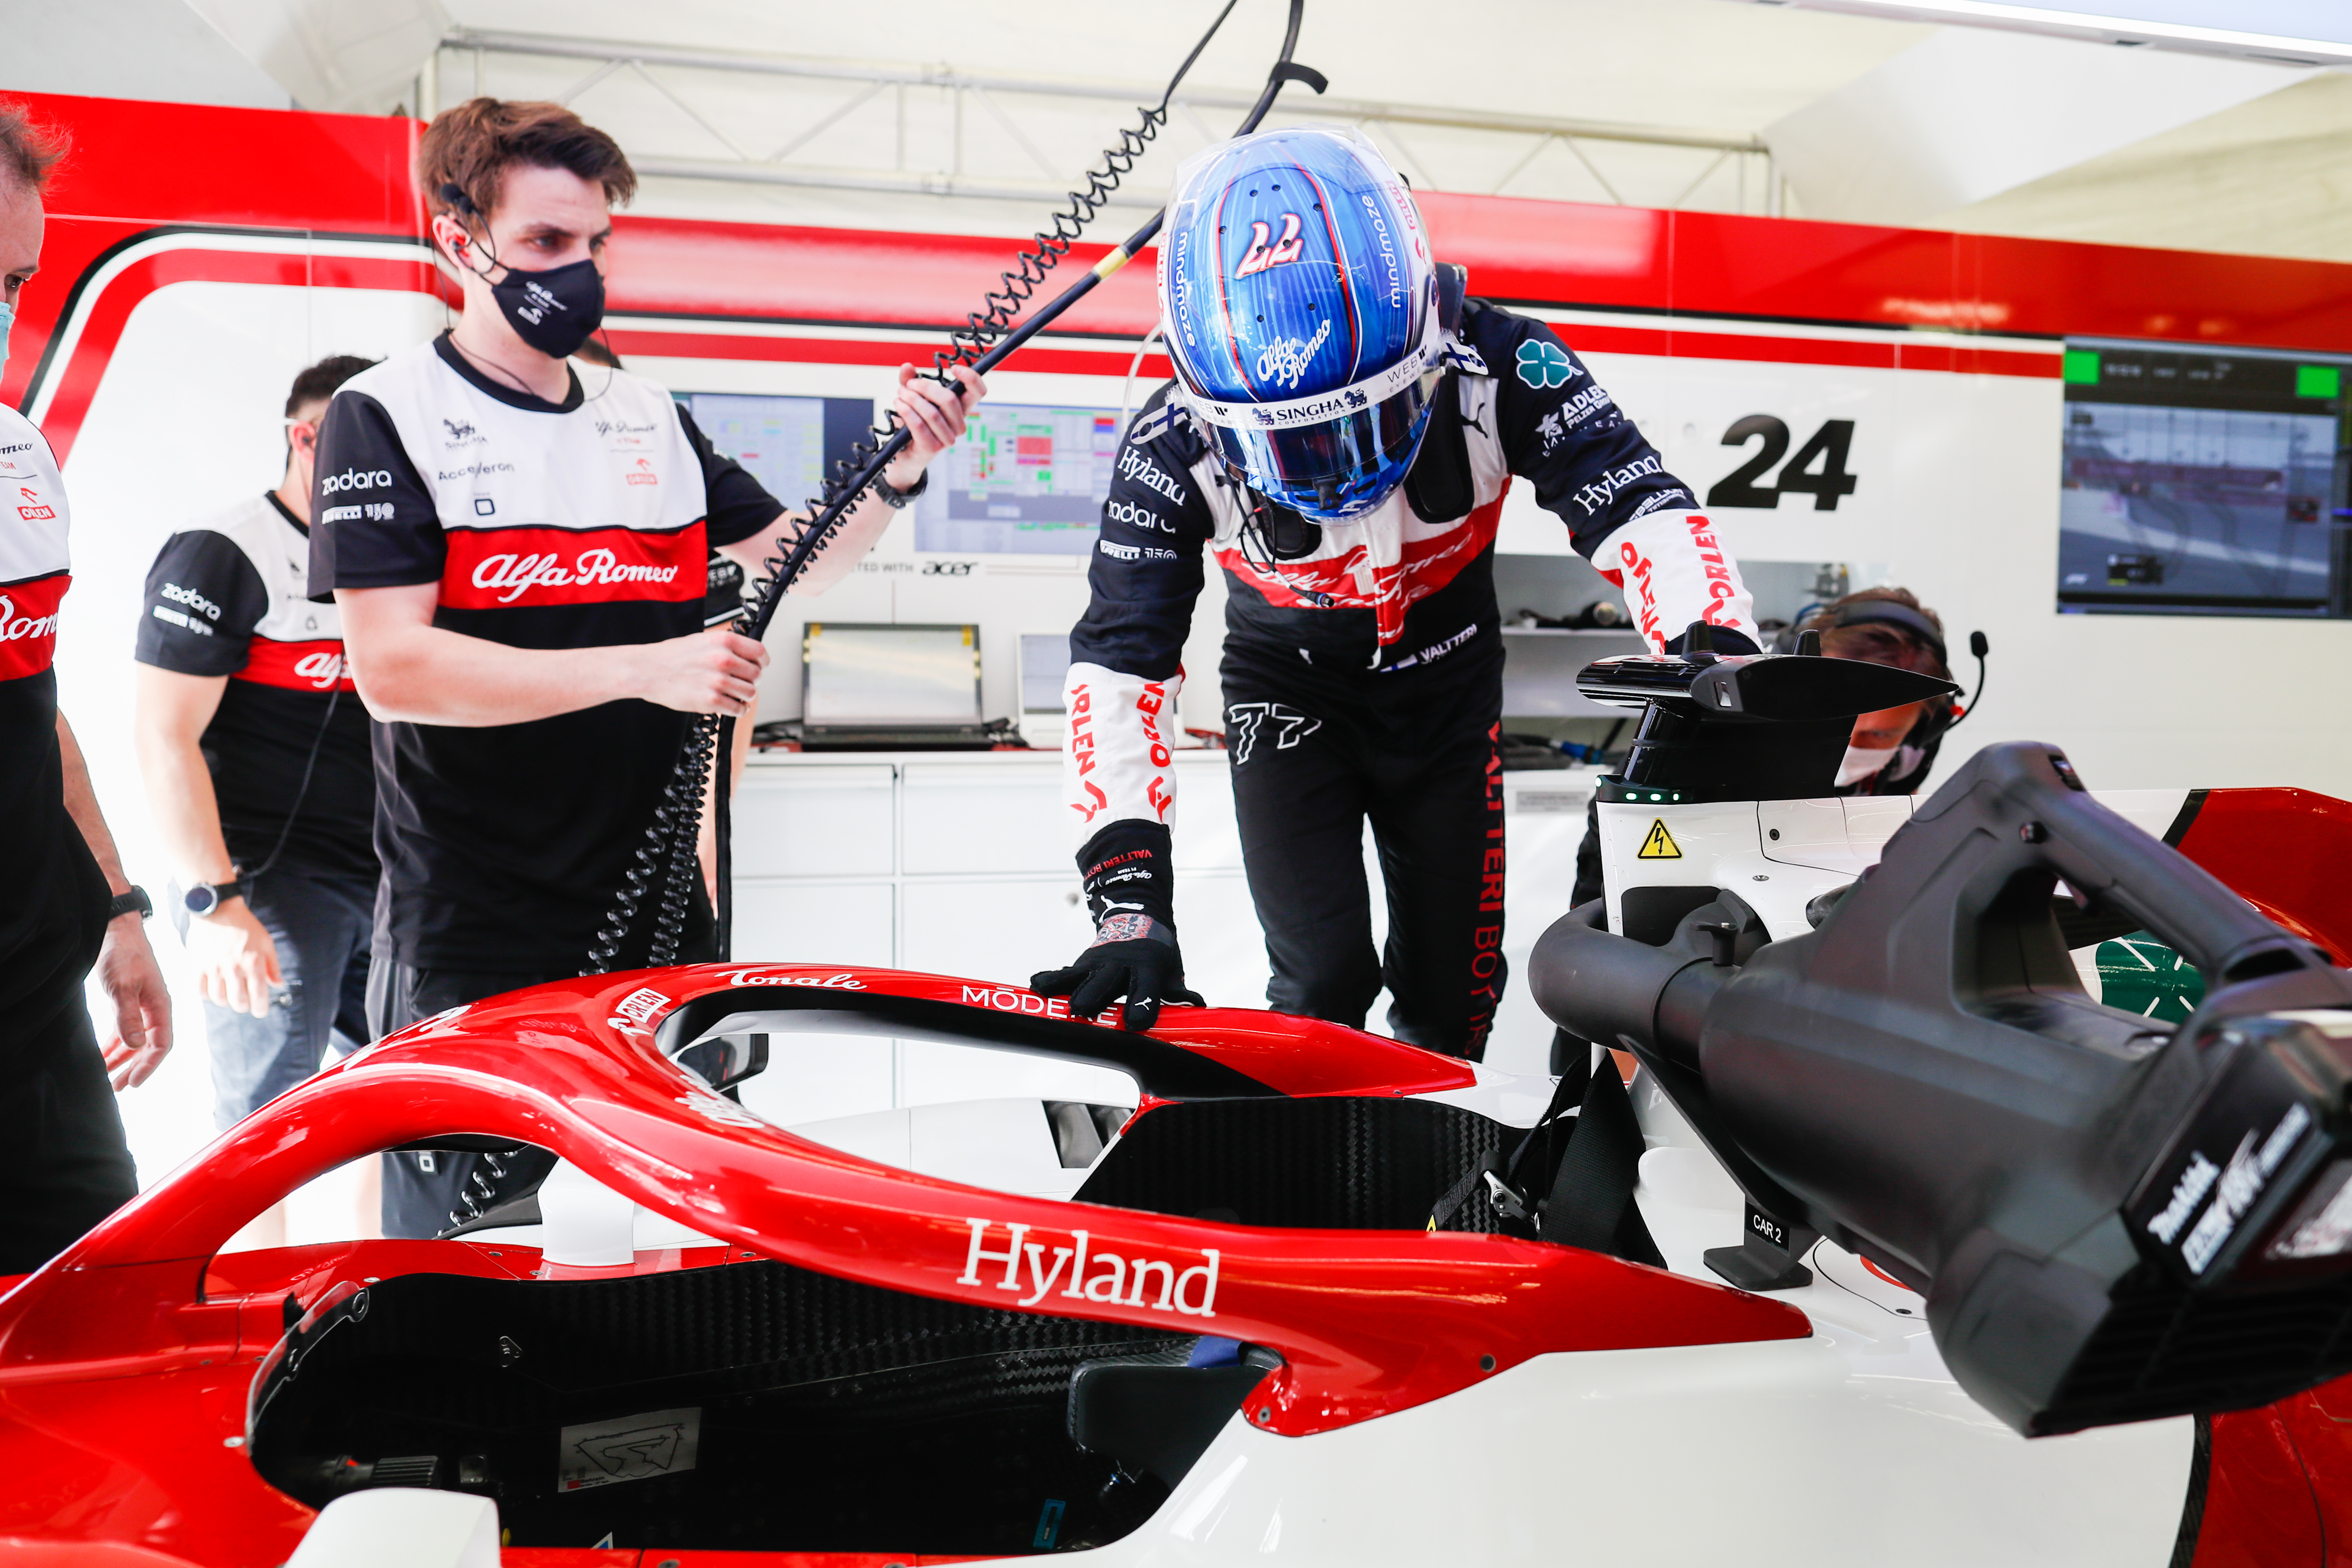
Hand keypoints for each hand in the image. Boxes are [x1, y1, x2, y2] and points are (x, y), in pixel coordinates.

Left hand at [96, 915, 173, 1089]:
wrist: (115, 930)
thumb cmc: (123, 954)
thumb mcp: (123, 986)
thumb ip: (128, 1017)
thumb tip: (135, 1046)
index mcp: (161, 1005)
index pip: (162, 1043)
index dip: (149, 1065)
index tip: (133, 1082)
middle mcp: (154, 1009)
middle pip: (149, 1046)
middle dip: (134, 1067)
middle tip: (117, 1087)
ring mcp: (141, 1006)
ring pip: (134, 1040)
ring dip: (122, 1059)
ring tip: (107, 1077)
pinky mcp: (127, 1002)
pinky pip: (123, 1030)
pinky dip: (114, 1044)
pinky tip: (103, 1055)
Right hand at [185, 897, 281, 1017]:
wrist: (218, 910)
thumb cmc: (246, 927)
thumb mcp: (266, 943)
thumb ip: (273, 966)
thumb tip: (279, 985)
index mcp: (253, 963)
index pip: (258, 996)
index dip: (260, 1009)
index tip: (260, 1011)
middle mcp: (234, 968)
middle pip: (239, 1002)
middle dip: (244, 1006)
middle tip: (246, 1001)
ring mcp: (214, 967)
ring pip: (219, 999)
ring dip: (226, 1001)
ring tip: (230, 993)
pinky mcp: (197, 965)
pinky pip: (200, 991)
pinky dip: (208, 994)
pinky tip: (214, 988)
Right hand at [632, 624, 769, 715]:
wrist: (647, 670)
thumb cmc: (671, 655)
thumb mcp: (702, 640)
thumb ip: (726, 647)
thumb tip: (747, 657)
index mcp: (723, 641)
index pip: (759, 653)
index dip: (761, 662)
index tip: (759, 667)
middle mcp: (723, 659)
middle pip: (756, 675)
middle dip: (751, 681)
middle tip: (740, 683)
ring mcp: (718, 681)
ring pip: (750, 693)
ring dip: (744, 696)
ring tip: (733, 694)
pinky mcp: (711, 701)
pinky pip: (738, 709)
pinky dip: (737, 709)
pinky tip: (728, 705)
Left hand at [882, 364, 986, 490]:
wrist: (905, 453)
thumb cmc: (913, 423)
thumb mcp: (913, 398)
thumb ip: (910, 381)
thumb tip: (907, 366)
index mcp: (961, 410)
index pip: (978, 393)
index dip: (971, 378)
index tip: (954, 368)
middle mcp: (959, 425)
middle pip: (949, 399)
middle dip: (925, 388)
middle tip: (908, 385)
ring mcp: (948, 439)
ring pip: (932, 413)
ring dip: (912, 400)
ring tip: (900, 395)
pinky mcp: (932, 448)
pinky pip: (919, 426)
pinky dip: (907, 412)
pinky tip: (899, 406)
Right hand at [1032, 912, 1203, 1032]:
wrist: (1138, 917)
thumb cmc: (1158, 954)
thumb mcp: (1172, 970)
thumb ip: (1179, 992)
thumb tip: (1198, 1006)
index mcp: (1148, 968)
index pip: (1146, 989)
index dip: (1142, 1005)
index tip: (1136, 1024)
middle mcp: (1120, 965)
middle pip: (1105, 983)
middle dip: (1094, 996)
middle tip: (1082, 1011)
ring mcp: (1098, 962)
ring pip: (1079, 976)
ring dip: (1063, 987)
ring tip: (1045, 995)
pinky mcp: (1082, 963)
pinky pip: (1064, 973)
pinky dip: (1050, 978)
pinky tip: (1034, 985)